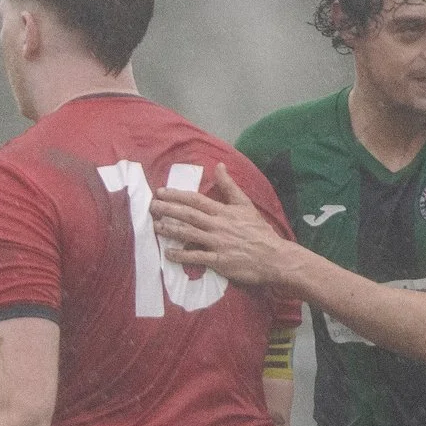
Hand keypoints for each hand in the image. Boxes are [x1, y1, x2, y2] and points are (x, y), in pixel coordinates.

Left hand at [150, 164, 305, 289]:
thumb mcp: (246, 205)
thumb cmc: (259, 230)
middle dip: (168, 210)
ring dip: (170, 230)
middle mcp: (218, 225)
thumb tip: (219, 165)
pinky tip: (168, 254)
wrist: (274, 256)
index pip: (196, 200)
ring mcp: (217, 243)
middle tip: (151, 206)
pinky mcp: (219, 260)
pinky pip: (196, 257)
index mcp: (224, 211)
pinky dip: (181, 255)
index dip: (177, 195)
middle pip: (189, 215)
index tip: (161, 192)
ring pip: (189, 234)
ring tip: (155, 227)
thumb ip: (230, 186)